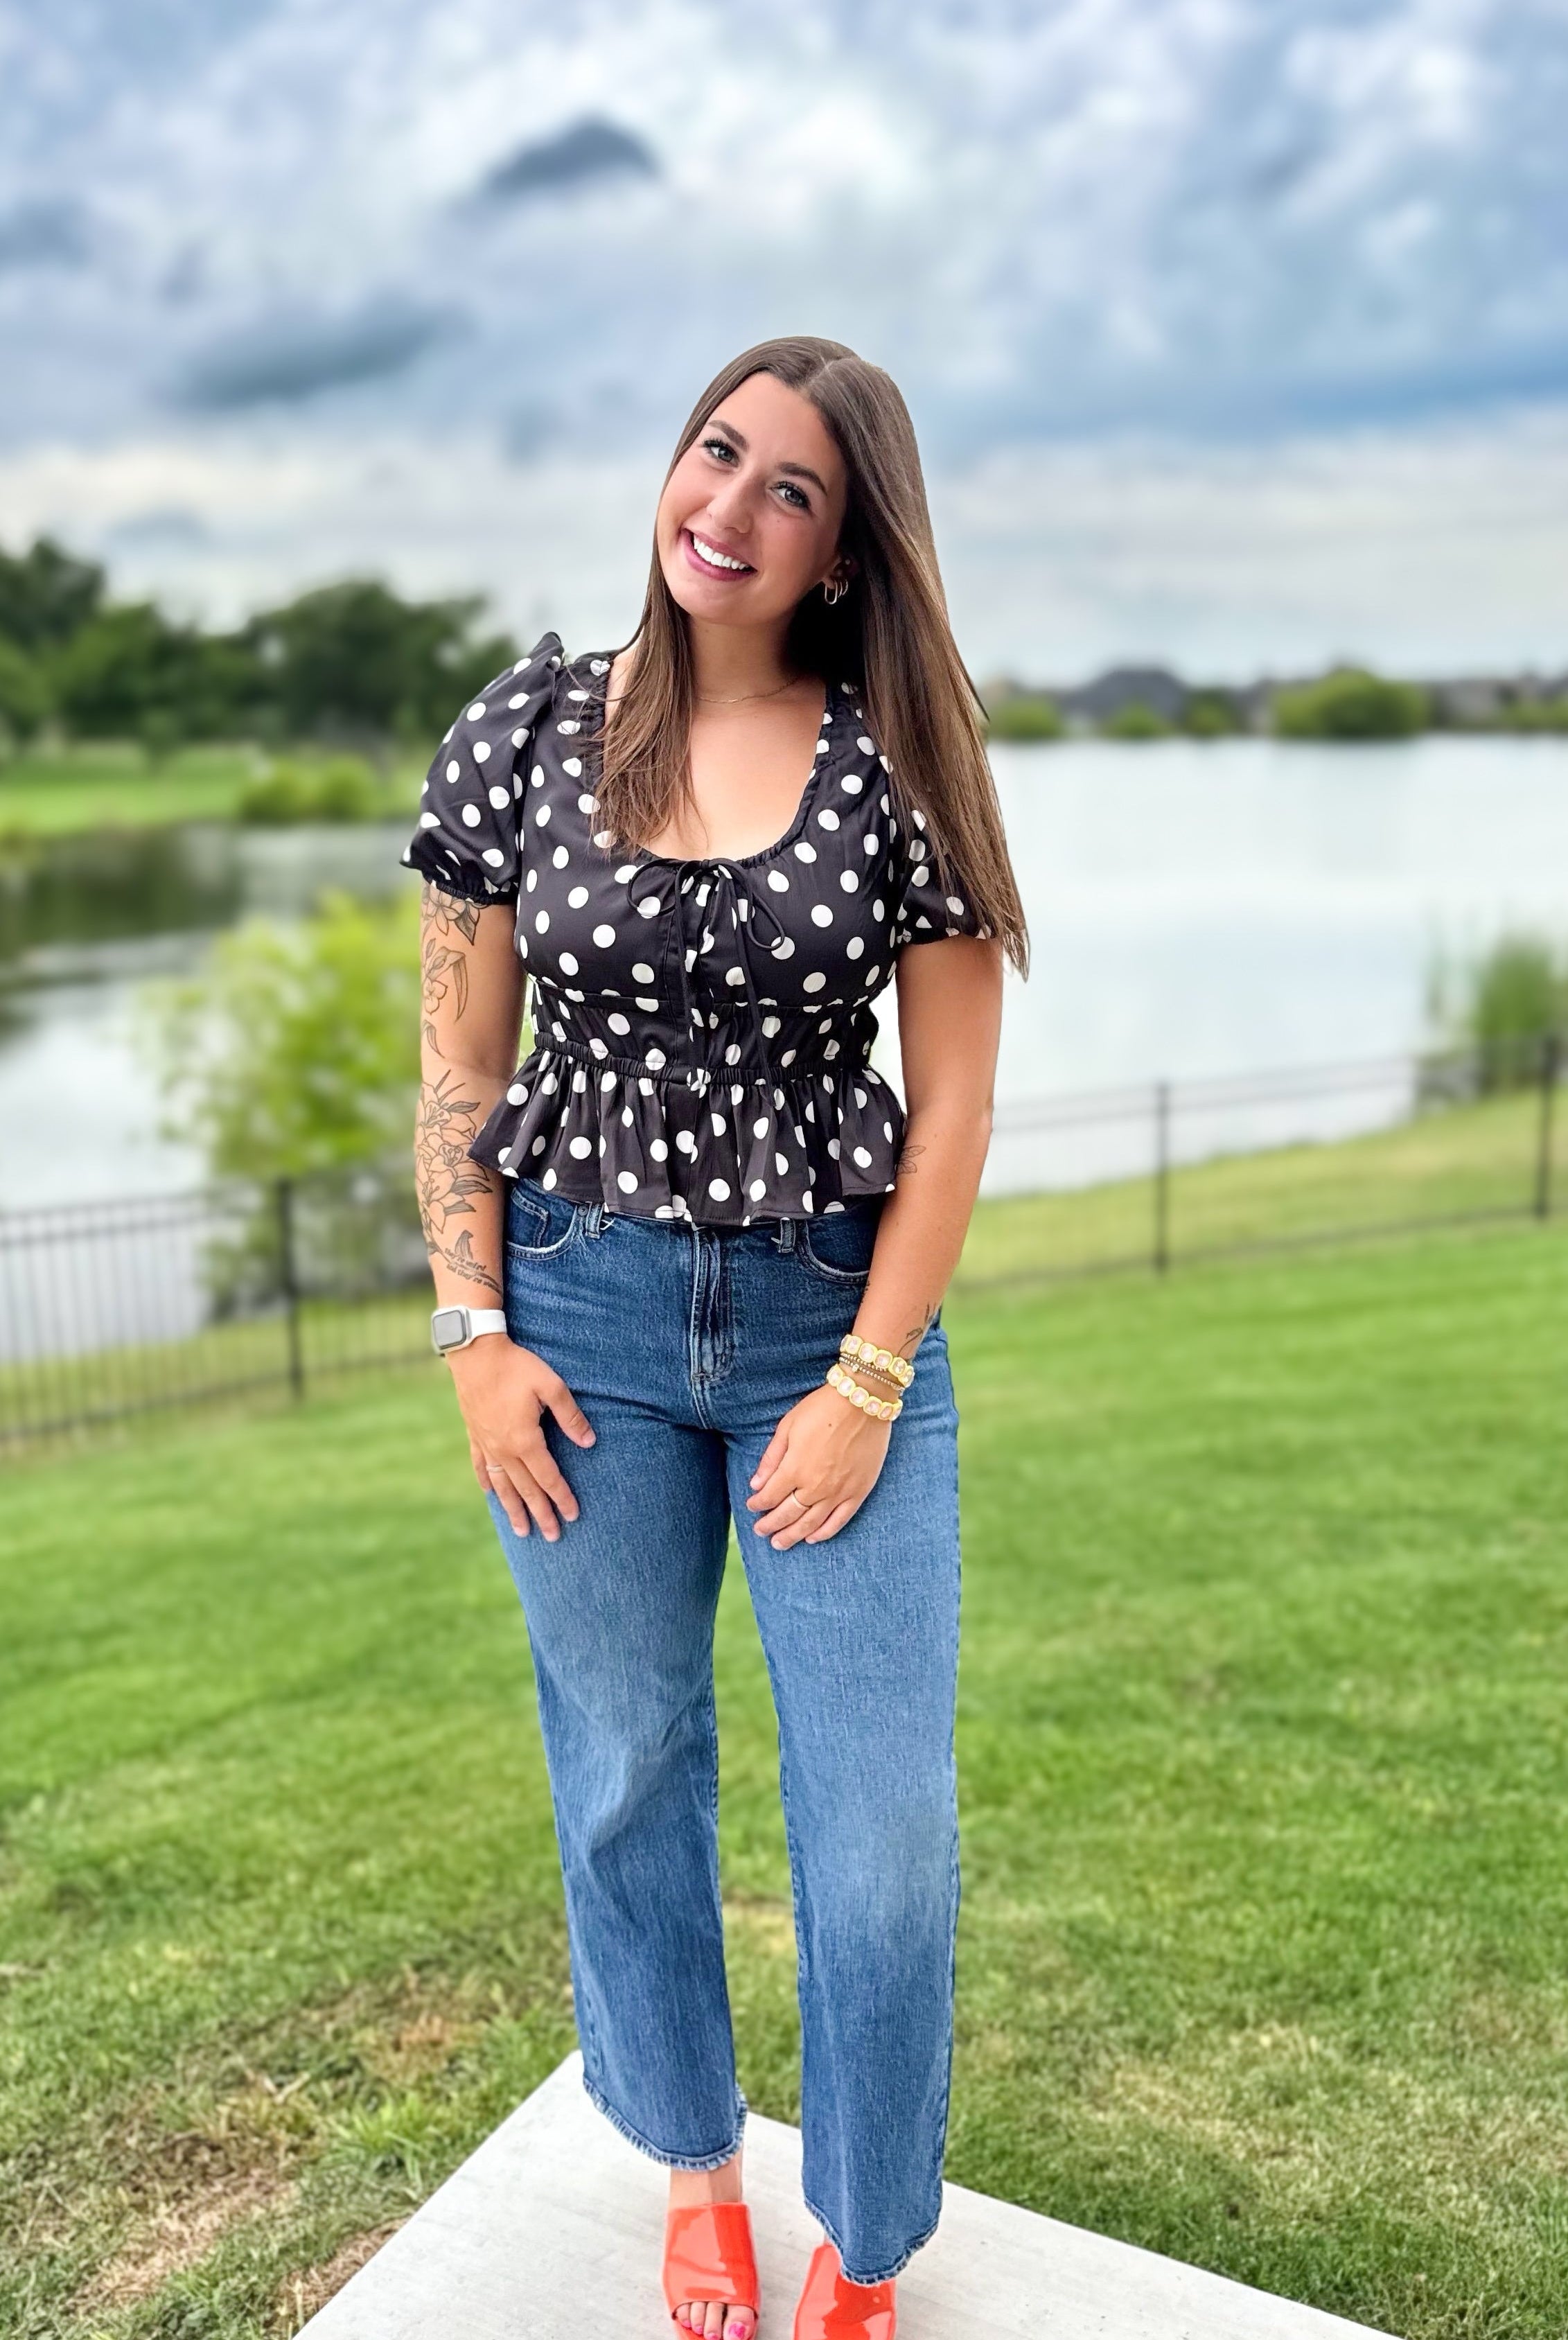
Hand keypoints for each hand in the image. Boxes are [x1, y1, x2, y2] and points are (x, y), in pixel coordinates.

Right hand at [447, 1335, 593, 1540]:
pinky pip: (480, 1466)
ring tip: (522, 1531)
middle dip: (541, 1514)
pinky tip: (491, 1495)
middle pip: (526, 1489)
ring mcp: (486, 1444)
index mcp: (525, 1440)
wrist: (475, 1353)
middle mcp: (504, 1449)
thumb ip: (570, 1416)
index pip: (548, 1477)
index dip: (562, 1497)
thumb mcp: (551, 1385)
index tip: (574, 1515)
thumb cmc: (517, 1366)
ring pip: (502, 1485)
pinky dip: (488, 1483)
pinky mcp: (474, 1434)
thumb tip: (589, 1441)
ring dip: (513, 1509)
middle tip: (553, 1536)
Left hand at [745, 1381, 890, 1548]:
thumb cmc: (822, 1409)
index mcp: (794, 1468)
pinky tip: (812, 1538)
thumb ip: (772, 1459)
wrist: (863, 1401)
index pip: (770, 1496)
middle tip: (761, 1531)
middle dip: (771, 1525)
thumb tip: (756, 1484)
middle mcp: (815, 1486)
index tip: (752, 1506)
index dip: (758, 1504)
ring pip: (811, 1523)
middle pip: (787, 1514)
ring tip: (780, 1544)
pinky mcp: (858, 1491)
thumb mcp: (788, 1427)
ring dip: (793, 1535)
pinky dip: (825, 1532)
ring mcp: (838, 1491)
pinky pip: (840, 1520)